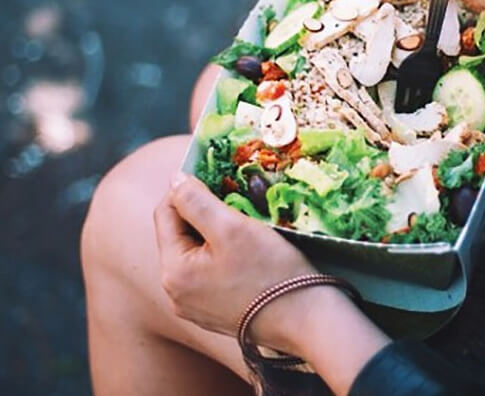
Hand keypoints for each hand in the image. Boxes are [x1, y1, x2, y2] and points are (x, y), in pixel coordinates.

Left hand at [154, 173, 390, 394]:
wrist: (306, 320)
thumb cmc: (269, 271)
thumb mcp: (231, 227)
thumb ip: (196, 201)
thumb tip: (174, 180)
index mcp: (173, 272)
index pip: (165, 214)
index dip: (185, 189)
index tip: (214, 176)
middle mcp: (176, 293)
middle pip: (179, 233)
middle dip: (201, 210)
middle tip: (232, 197)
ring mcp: (194, 306)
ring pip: (195, 250)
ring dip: (213, 229)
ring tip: (241, 219)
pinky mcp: (214, 311)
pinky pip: (208, 270)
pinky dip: (222, 251)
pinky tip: (245, 246)